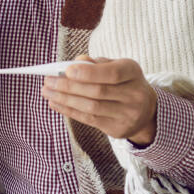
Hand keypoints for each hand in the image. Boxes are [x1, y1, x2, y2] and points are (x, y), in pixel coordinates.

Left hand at [41, 55, 157, 145]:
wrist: (146, 110)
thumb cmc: (123, 82)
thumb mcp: (116, 66)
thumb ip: (96, 64)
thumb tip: (75, 63)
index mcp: (132, 72)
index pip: (112, 73)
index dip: (88, 72)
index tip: (66, 70)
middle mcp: (134, 95)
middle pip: (97, 91)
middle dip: (68, 87)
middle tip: (48, 81)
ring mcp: (127, 114)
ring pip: (91, 107)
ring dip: (65, 100)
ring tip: (47, 92)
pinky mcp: (118, 129)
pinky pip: (89, 120)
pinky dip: (69, 111)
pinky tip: (55, 104)